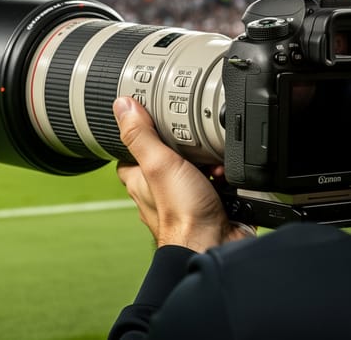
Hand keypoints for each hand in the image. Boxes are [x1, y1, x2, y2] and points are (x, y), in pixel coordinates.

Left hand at [113, 97, 251, 251]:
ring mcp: (186, 201)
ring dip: (209, 162)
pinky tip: (228, 176)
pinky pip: (219, 185)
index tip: (150, 118)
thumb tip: (122, 105)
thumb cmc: (182, 216)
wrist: (215, 246)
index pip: (131, 153)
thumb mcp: (158, 164)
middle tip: (194, 137)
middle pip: (168, 158)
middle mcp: (160, 192)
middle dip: (185, 146)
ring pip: (196, 170)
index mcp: (140, 181)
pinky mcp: (211, 207)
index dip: (140, 135)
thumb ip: (141, 135)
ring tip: (214, 159)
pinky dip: (227, 179)